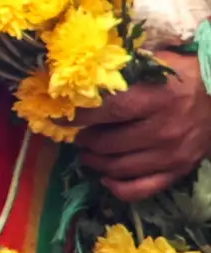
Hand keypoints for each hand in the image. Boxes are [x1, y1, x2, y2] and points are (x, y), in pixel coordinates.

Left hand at [74, 50, 210, 199]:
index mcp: (160, 99)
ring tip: (88, 152)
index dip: (82, 116)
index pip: (111, 110)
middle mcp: (166, 130)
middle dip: (86, 140)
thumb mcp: (163, 63)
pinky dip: (118, 188)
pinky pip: (141, 189)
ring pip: (118, 168)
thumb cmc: (190, 76)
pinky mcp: (179, 170)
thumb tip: (86, 76)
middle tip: (79, 135)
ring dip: (95, 162)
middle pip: (109, 143)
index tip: (62, 116)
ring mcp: (173, 154)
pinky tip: (106, 178)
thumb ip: (128, 70)